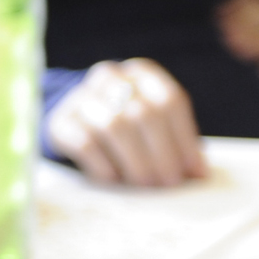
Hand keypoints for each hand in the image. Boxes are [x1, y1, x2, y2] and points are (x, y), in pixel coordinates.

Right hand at [46, 57, 206, 186]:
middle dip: (161, 154)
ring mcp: (81, 97)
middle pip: (143, 114)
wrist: (75, 119)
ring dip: (135, 161)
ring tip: (145, 184)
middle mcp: (110, 78)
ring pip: (114, 126)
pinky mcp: (60, 121)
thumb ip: (176, 143)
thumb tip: (199, 174)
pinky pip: (85, 142)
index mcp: (142, 74)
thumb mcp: (153, 124)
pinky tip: (114, 180)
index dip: (185, 139)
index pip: (170, 101)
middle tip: (169, 183)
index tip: (194, 172)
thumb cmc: (127, 127)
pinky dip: (103, 164)